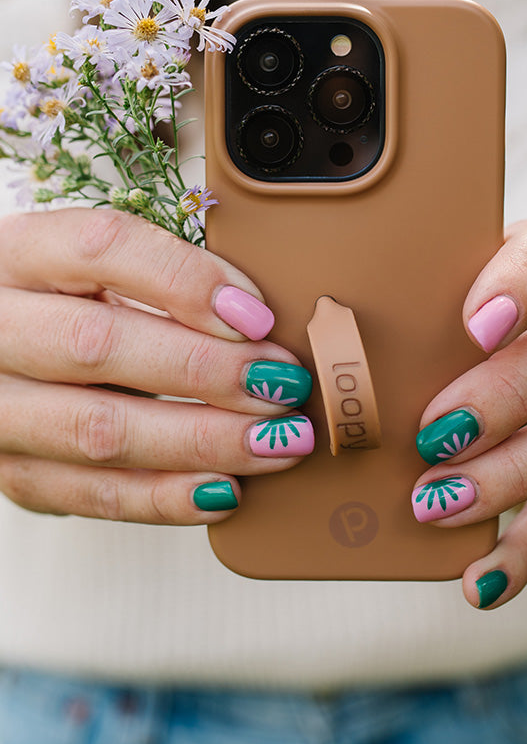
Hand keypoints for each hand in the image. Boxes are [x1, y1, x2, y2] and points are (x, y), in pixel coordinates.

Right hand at [0, 209, 313, 524]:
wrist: (1, 352)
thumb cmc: (67, 305)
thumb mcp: (101, 270)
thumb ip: (165, 280)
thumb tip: (258, 319)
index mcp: (20, 253)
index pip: (101, 248)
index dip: (186, 282)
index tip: (257, 316)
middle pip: (98, 346)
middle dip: (206, 369)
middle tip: (281, 382)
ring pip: (98, 431)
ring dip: (203, 440)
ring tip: (276, 440)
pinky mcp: (10, 471)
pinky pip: (91, 494)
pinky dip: (166, 496)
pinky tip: (225, 488)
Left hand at [411, 220, 526, 608]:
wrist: (522, 360)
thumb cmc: (448, 327)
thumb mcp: (427, 305)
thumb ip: (397, 312)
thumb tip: (310, 354)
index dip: (518, 286)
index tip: (472, 326)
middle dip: (504, 397)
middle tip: (431, 438)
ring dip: (511, 475)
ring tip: (434, 505)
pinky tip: (479, 579)